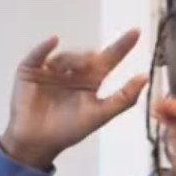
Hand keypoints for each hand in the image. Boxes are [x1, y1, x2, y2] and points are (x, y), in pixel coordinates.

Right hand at [0, 30, 147, 168]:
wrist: (38, 143)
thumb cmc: (68, 130)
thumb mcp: (100, 115)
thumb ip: (124, 98)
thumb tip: (145, 78)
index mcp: (90, 81)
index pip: (109, 59)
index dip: (122, 46)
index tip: (136, 32)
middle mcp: (72, 72)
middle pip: (87, 56)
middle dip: (91, 57)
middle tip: (94, 61)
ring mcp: (51, 70)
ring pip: (65, 56)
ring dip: (72, 59)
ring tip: (72, 69)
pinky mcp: (31, 70)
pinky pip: (38, 55)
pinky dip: (44, 47)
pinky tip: (54, 41)